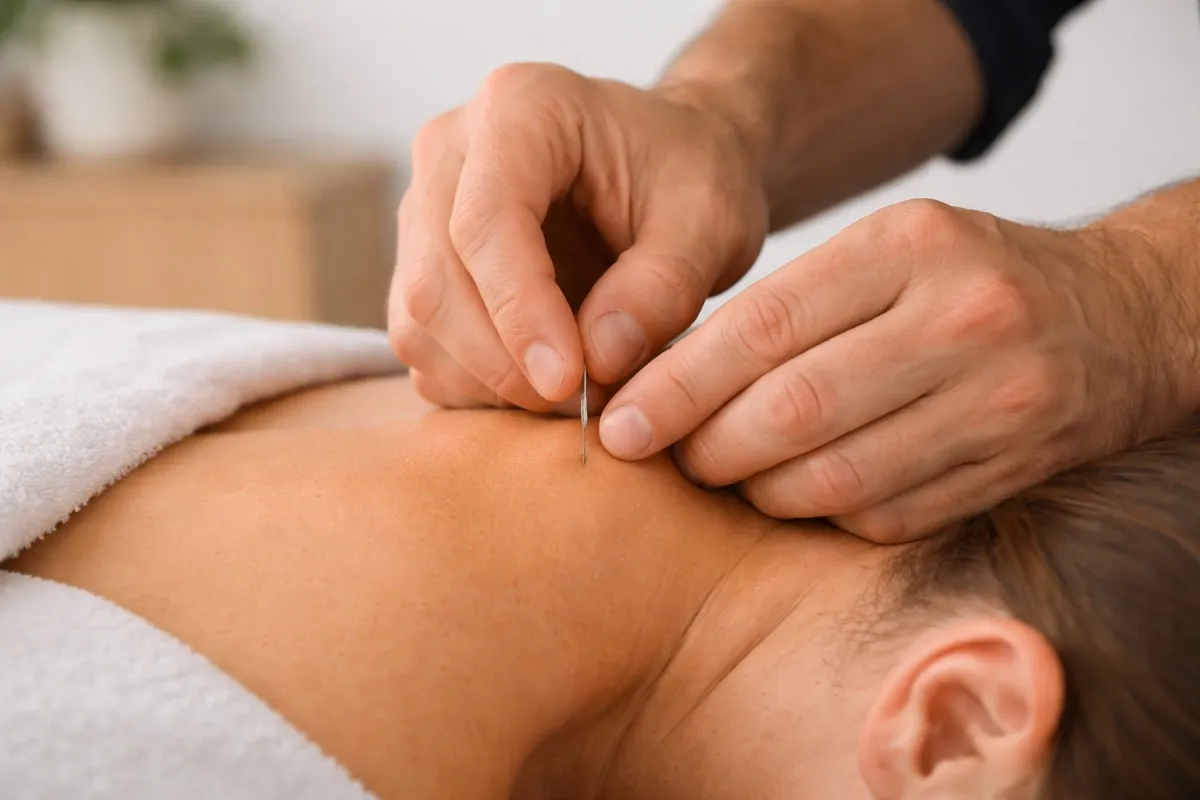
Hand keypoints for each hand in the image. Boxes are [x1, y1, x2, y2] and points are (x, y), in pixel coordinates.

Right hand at [389, 63, 767, 410]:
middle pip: (436, 281)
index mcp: (520, 109)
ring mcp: (424, 211)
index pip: (485, 223)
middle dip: (506, 364)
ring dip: (493, 384)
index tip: (570, 382)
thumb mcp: (710, 221)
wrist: (669, 170)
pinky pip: (424, 348)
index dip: (520, 313)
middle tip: (588, 404)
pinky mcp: (422, 266)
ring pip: (419, 323)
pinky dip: (479, 388)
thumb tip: (596, 362)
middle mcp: (450, 152)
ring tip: (581, 394)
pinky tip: (545, 385)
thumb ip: (662, 287)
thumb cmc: (691, 178)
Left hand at [600, 199, 1189, 541]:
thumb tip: (665, 377)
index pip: (765, 328)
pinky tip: (795, 493)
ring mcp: (996, 402)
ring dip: (755, 491)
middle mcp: (962, 321)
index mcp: (912, 246)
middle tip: (660, 454)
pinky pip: (882, 517)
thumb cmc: (967, 279)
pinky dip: (820, 515)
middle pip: (792, 411)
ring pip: (833, 479)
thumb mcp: (886, 250)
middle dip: (704, 447)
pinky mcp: (1009, 472)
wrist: (1118, 318)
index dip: (678, 385)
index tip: (620, 422)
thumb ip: (789, 306)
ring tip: (722, 474)